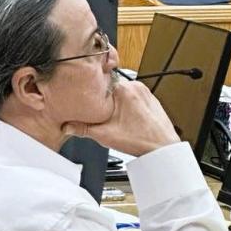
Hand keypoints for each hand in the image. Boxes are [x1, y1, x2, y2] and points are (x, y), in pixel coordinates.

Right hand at [62, 79, 179, 155]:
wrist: (162, 148)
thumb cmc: (140, 141)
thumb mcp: (105, 135)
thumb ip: (84, 129)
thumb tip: (68, 126)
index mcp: (123, 90)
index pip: (100, 81)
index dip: (92, 91)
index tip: (88, 98)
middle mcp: (135, 86)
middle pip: (111, 86)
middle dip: (104, 98)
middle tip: (102, 112)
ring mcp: (144, 91)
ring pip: (122, 91)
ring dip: (117, 101)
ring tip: (116, 117)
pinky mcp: (151, 98)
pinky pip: (134, 96)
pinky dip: (128, 104)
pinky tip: (128, 118)